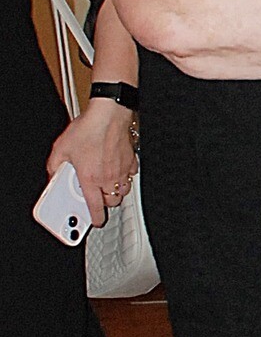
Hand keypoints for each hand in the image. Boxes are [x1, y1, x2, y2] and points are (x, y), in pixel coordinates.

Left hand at [48, 99, 136, 226]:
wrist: (108, 116)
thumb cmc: (88, 129)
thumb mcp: (61, 148)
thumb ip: (54, 165)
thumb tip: (53, 173)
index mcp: (90, 179)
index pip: (95, 208)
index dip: (95, 218)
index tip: (95, 220)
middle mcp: (108, 178)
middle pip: (113, 202)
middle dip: (106, 203)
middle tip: (99, 197)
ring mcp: (121, 171)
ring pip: (124, 191)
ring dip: (116, 191)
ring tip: (108, 185)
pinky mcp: (130, 161)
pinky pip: (130, 175)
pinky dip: (125, 176)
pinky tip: (117, 168)